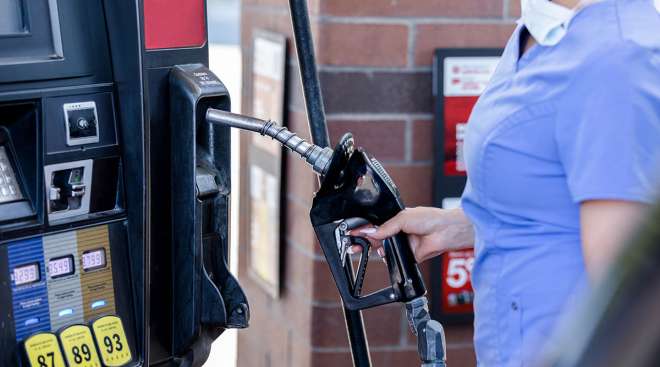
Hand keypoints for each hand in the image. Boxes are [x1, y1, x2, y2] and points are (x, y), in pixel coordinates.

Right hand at [350, 207, 474, 262]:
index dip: (364, 229)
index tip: (353, 233)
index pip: (376, 225)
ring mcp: (403, 245)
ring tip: (366, 248)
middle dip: (365, 241)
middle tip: (354, 245)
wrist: (445, 232)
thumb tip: (370, 232)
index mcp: (396, 220)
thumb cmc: (430, 219)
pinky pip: (394, 260)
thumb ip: (385, 227)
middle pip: (377, 239)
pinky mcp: (408, 257)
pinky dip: (388, 259)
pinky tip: (383, 255)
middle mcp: (398, 233)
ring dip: (375, 250)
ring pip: (384, 250)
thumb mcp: (403, 218)